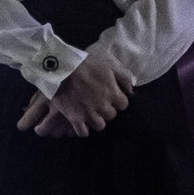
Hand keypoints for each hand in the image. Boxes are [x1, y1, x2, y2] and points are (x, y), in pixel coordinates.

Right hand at [16, 49, 134, 137]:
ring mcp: (88, 114)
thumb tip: (131, 90)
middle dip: (107, 109)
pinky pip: (82, 132)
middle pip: (111, 115)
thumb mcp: (110, 63)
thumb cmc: (87, 62)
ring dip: (97, 120)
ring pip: (99, 125)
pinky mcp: (74, 118)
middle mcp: (103, 106)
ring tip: (91, 113)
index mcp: (112, 93)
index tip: (112, 95)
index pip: (123, 104)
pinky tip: (81, 123)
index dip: (118, 99)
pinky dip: (83, 129)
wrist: (63, 67)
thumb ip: (123, 76)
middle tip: (99, 102)